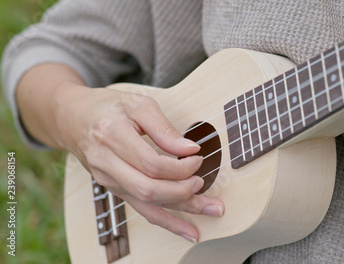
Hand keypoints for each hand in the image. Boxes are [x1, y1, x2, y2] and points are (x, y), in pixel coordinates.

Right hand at [56, 83, 223, 242]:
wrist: (73, 119)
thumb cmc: (109, 107)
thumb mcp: (137, 104)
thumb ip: (163, 127)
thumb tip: (189, 149)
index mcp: (111, 135)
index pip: (150, 163)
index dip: (178, 166)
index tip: (198, 157)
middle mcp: (106, 163)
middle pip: (147, 188)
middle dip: (181, 190)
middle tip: (203, 182)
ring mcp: (108, 180)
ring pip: (146, 204)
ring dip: (181, 211)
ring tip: (211, 210)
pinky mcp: (115, 189)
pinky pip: (142, 209)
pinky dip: (167, 221)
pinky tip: (187, 229)